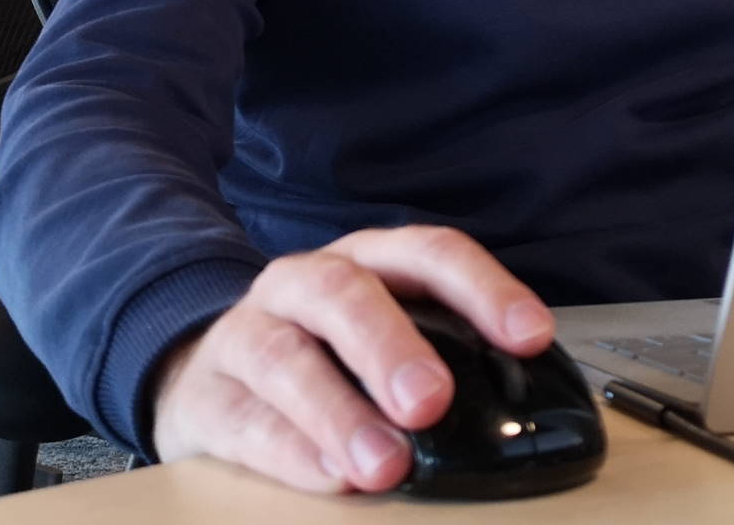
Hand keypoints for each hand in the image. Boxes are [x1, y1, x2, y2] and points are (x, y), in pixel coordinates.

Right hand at [149, 225, 556, 492]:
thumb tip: (519, 410)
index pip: (428, 254)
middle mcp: (304, 283)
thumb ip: (444, 356)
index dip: (483, 289)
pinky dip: (292, 453)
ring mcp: (247, 333)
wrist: (203, 374)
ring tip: (385, 465)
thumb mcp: (383, 337)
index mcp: (366, 262)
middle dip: (392, 346)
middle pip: (345, 295)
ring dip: (339, 414)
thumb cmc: (322, 354)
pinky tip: (331, 478)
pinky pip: (246, 420)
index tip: (530, 336)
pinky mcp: (206, 394)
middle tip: (431, 401)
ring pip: (286, 358)